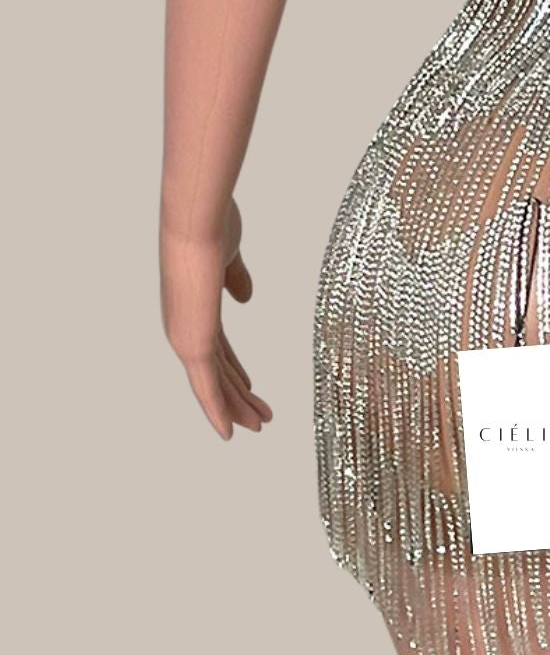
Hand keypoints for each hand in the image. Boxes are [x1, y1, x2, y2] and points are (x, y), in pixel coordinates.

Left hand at [161, 196, 272, 437]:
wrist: (196, 221)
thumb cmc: (212, 227)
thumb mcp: (229, 257)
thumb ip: (236, 278)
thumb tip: (246, 298)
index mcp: (194, 307)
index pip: (219, 348)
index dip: (236, 369)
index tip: (252, 385)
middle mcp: (184, 327)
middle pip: (217, 372)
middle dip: (239, 395)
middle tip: (261, 417)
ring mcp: (185, 337)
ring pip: (215, 385)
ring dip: (237, 407)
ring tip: (261, 426)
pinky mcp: (190, 344)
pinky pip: (206, 387)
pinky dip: (218, 411)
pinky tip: (230, 433)